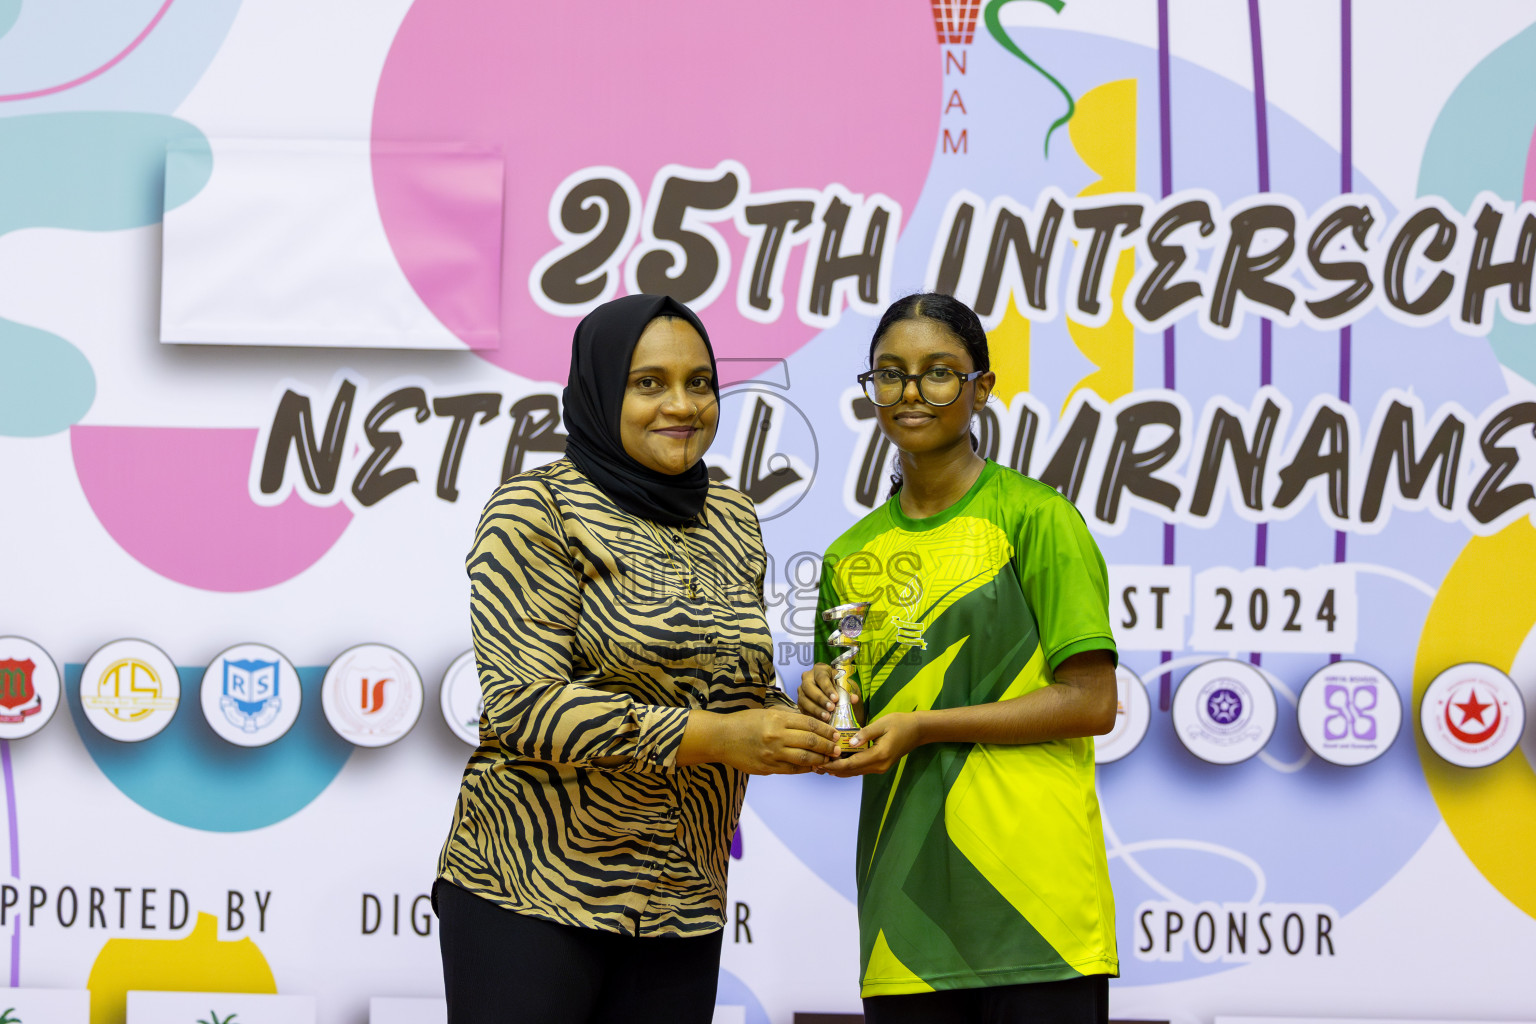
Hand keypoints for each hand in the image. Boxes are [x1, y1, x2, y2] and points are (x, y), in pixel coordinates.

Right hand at [699, 708, 840, 774]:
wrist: (721, 738)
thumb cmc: (744, 722)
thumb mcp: (767, 713)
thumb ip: (788, 718)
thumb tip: (810, 726)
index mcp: (777, 718)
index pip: (809, 724)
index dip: (826, 729)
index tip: (835, 733)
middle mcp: (776, 736)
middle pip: (811, 741)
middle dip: (828, 746)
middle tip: (837, 748)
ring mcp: (772, 754)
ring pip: (805, 758)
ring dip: (820, 759)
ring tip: (829, 759)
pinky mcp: (767, 768)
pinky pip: (792, 770)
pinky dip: (805, 769)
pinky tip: (813, 767)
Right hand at [798, 663, 860, 723]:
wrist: (830, 692)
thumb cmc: (838, 687)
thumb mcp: (845, 686)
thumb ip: (849, 692)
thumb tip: (854, 699)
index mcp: (819, 670)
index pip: (821, 677)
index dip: (828, 688)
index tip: (835, 699)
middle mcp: (807, 678)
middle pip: (809, 687)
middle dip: (820, 699)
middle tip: (831, 708)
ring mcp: (801, 690)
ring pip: (804, 699)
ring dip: (815, 709)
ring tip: (827, 717)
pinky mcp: (799, 701)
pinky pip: (802, 708)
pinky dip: (811, 715)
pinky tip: (820, 721)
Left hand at [823, 712, 920, 775]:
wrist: (918, 730)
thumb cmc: (900, 723)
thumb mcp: (882, 724)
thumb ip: (865, 734)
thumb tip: (850, 742)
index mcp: (879, 755)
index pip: (853, 763)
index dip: (835, 764)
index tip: (821, 762)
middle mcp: (879, 765)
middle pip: (852, 771)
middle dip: (834, 769)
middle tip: (816, 765)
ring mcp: (881, 767)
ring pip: (856, 772)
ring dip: (840, 770)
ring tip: (822, 766)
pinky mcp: (881, 765)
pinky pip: (861, 769)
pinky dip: (848, 767)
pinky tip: (838, 763)